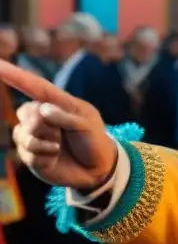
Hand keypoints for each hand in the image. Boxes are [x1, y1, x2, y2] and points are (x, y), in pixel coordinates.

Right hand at [1, 61, 116, 191]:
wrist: (96, 168)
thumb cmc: (93, 140)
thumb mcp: (87, 124)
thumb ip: (66, 116)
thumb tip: (43, 110)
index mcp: (56, 103)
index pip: (34, 86)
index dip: (14, 75)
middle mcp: (40, 117)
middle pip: (26, 112)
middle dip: (43, 124)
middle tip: (62, 133)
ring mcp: (33, 136)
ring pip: (25, 136)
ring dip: (47, 143)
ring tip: (60, 146)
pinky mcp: (29, 155)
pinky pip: (29, 155)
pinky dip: (45, 158)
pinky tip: (55, 158)